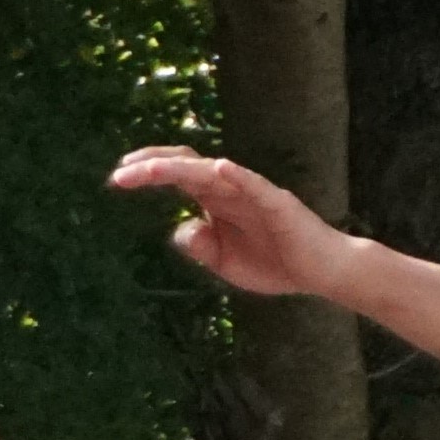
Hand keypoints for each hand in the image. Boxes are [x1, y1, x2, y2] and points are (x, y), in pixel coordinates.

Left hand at [109, 146, 356, 300]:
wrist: (322, 273)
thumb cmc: (276, 264)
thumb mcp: (225, 263)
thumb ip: (200, 246)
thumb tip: (179, 230)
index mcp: (217, 199)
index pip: (177, 173)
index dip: (148, 172)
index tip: (117, 178)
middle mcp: (232, 188)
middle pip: (186, 166)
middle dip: (151, 167)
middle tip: (120, 174)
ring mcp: (254, 192)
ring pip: (211, 173)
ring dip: (180, 168)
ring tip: (151, 170)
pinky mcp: (279, 204)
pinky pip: (255, 186)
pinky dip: (237, 175)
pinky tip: (218, 168)